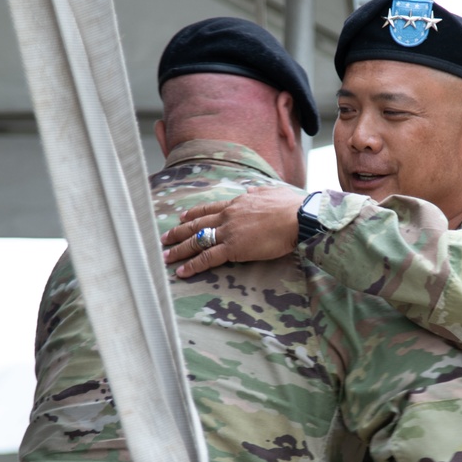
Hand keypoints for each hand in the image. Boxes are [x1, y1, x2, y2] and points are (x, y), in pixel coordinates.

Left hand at [161, 186, 303, 277]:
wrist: (298, 216)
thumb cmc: (291, 206)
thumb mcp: (271, 193)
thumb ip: (257, 193)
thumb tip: (250, 191)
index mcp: (237, 203)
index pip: (209, 209)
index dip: (193, 214)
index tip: (181, 217)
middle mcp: (228, 216)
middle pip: (196, 224)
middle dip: (178, 232)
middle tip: (164, 238)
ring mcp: (229, 232)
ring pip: (196, 241)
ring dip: (179, 249)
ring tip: (165, 256)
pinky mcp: (233, 248)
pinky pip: (207, 258)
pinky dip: (192, 265)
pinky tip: (181, 271)